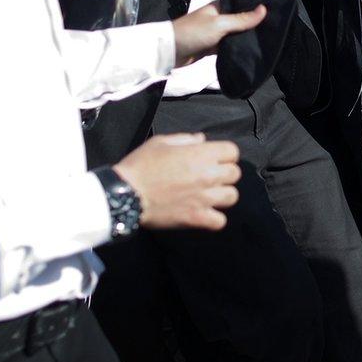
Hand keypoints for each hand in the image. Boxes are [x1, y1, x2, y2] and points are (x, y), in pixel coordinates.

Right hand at [113, 133, 241, 230]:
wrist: (126, 194)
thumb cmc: (141, 165)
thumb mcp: (161, 143)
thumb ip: (185, 140)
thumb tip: (201, 139)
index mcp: (201, 154)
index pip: (232, 151)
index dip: (224, 154)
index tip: (213, 159)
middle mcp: (208, 176)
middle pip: (235, 174)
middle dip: (225, 173)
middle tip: (209, 177)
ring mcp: (205, 198)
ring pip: (232, 197)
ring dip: (222, 195)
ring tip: (208, 195)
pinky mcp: (197, 218)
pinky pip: (220, 221)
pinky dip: (214, 219)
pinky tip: (204, 214)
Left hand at [170, 0, 267, 65]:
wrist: (170, 52)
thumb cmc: (194, 32)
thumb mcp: (220, 24)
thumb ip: (242, 19)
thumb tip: (264, 9)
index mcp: (219, 7)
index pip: (241, 4)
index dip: (255, 7)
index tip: (274, 12)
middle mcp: (219, 18)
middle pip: (240, 20)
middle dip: (253, 25)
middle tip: (273, 29)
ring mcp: (216, 33)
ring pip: (235, 34)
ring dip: (246, 37)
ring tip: (267, 40)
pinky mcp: (213, 47)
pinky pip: (229, 46)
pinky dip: (237, 48)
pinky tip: (251, 51)